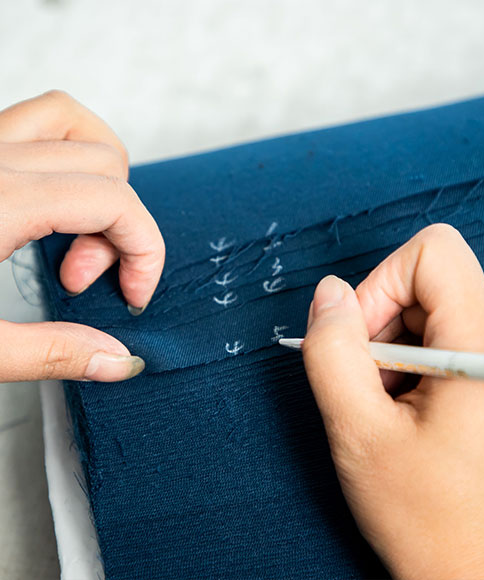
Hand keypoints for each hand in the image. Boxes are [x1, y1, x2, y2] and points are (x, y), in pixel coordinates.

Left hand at [0, 91, 164, 382]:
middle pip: (106, 165)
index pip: (113, 199)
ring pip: (72, 123)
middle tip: (88, 279)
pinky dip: (68, 152)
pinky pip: (38, 122)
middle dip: (120, 227)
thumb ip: (51, 354)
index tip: (134, 295)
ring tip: (82, 229)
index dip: (144, 249)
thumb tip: (119, 361)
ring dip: (102, 174)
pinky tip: (55, 203)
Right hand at [302, 224, 483, 579]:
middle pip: (433, 285)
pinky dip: (425, 371)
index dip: (381, 283)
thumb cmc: (433, 525)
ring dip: (402, 356)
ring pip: (441, 316)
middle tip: (373, 392)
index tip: (361, 342)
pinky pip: (459, 345)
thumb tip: (330, 294)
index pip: (434, 252)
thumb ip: (333, 352)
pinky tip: (420, 420)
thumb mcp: (359, 436)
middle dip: (385, 328)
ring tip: (398, 415)